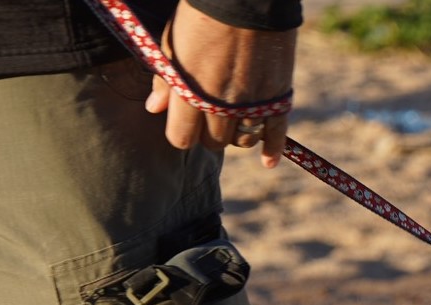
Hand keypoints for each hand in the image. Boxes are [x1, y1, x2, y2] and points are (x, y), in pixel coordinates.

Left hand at [144, 2, 294, 167]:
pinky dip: (272, 149)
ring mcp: (251, 104)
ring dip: (236, 134)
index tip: (183, 122)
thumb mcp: (172, 43)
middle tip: (208, 114)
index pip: (182, 138)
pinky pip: (275, 133)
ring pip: (242, 140)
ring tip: (234, 120)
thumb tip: (154, 109)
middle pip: (213, 142)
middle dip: (208, 132)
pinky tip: (268, 162)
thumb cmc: (201, 16)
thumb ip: (165, 80)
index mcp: (190, 93)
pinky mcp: (276, 97)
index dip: (181, 132)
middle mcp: (220, 106)